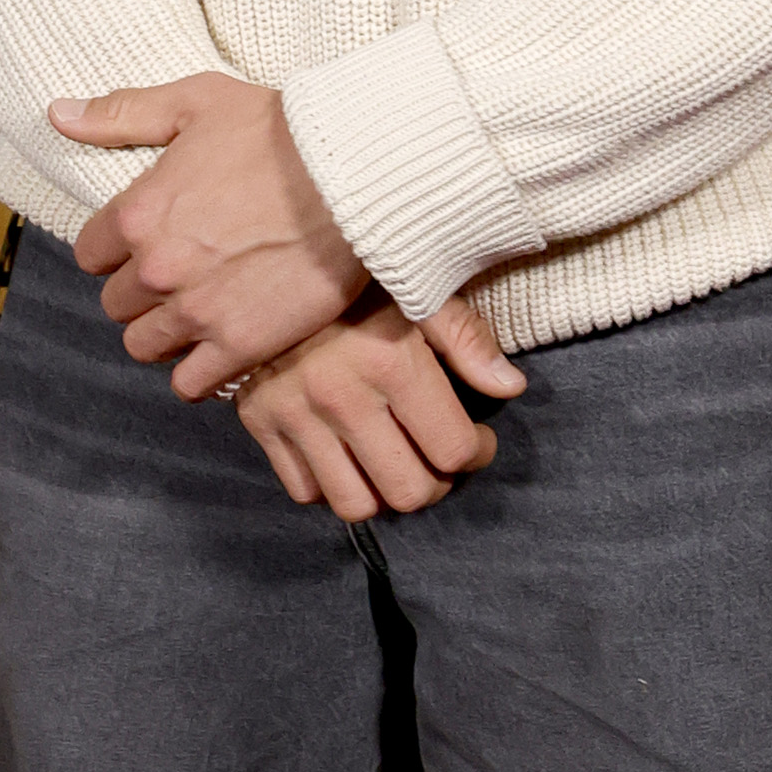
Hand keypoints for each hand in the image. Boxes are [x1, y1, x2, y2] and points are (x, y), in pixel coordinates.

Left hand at [50, 74, 367, 395]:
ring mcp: (197, 312)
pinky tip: (215, 353)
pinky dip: (197, 374)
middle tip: (176, 279)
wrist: (354, 175)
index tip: (142, 245)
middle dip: (139, 293)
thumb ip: (122, 114)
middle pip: (115, 304)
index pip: (89, 254)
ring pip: (144, 346)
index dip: (114, 250)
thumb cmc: (279, 131)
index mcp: (137, 214)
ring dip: (162, 334)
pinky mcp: (241, 345)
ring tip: (193, 317)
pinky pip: (190, 383)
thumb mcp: (195, 102)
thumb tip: (58, 114)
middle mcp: (157, 270)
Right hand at [234, 297, 529, 522]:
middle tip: (439, 458)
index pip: (454, 449)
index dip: (478, 452)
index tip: (478, 439)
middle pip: (410, 491)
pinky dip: (332, 485)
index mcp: (390, 360)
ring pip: (356, 505)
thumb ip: (466, 339)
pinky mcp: (260, 423)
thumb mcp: (417, 291)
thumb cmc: (356, 281)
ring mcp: (296, 414)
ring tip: (396, 464)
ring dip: (384, 493)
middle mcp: (341, 396)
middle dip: (437, 483)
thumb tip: (511, 386)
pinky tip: (350, 456)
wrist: (264, 266)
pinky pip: (305, 491)